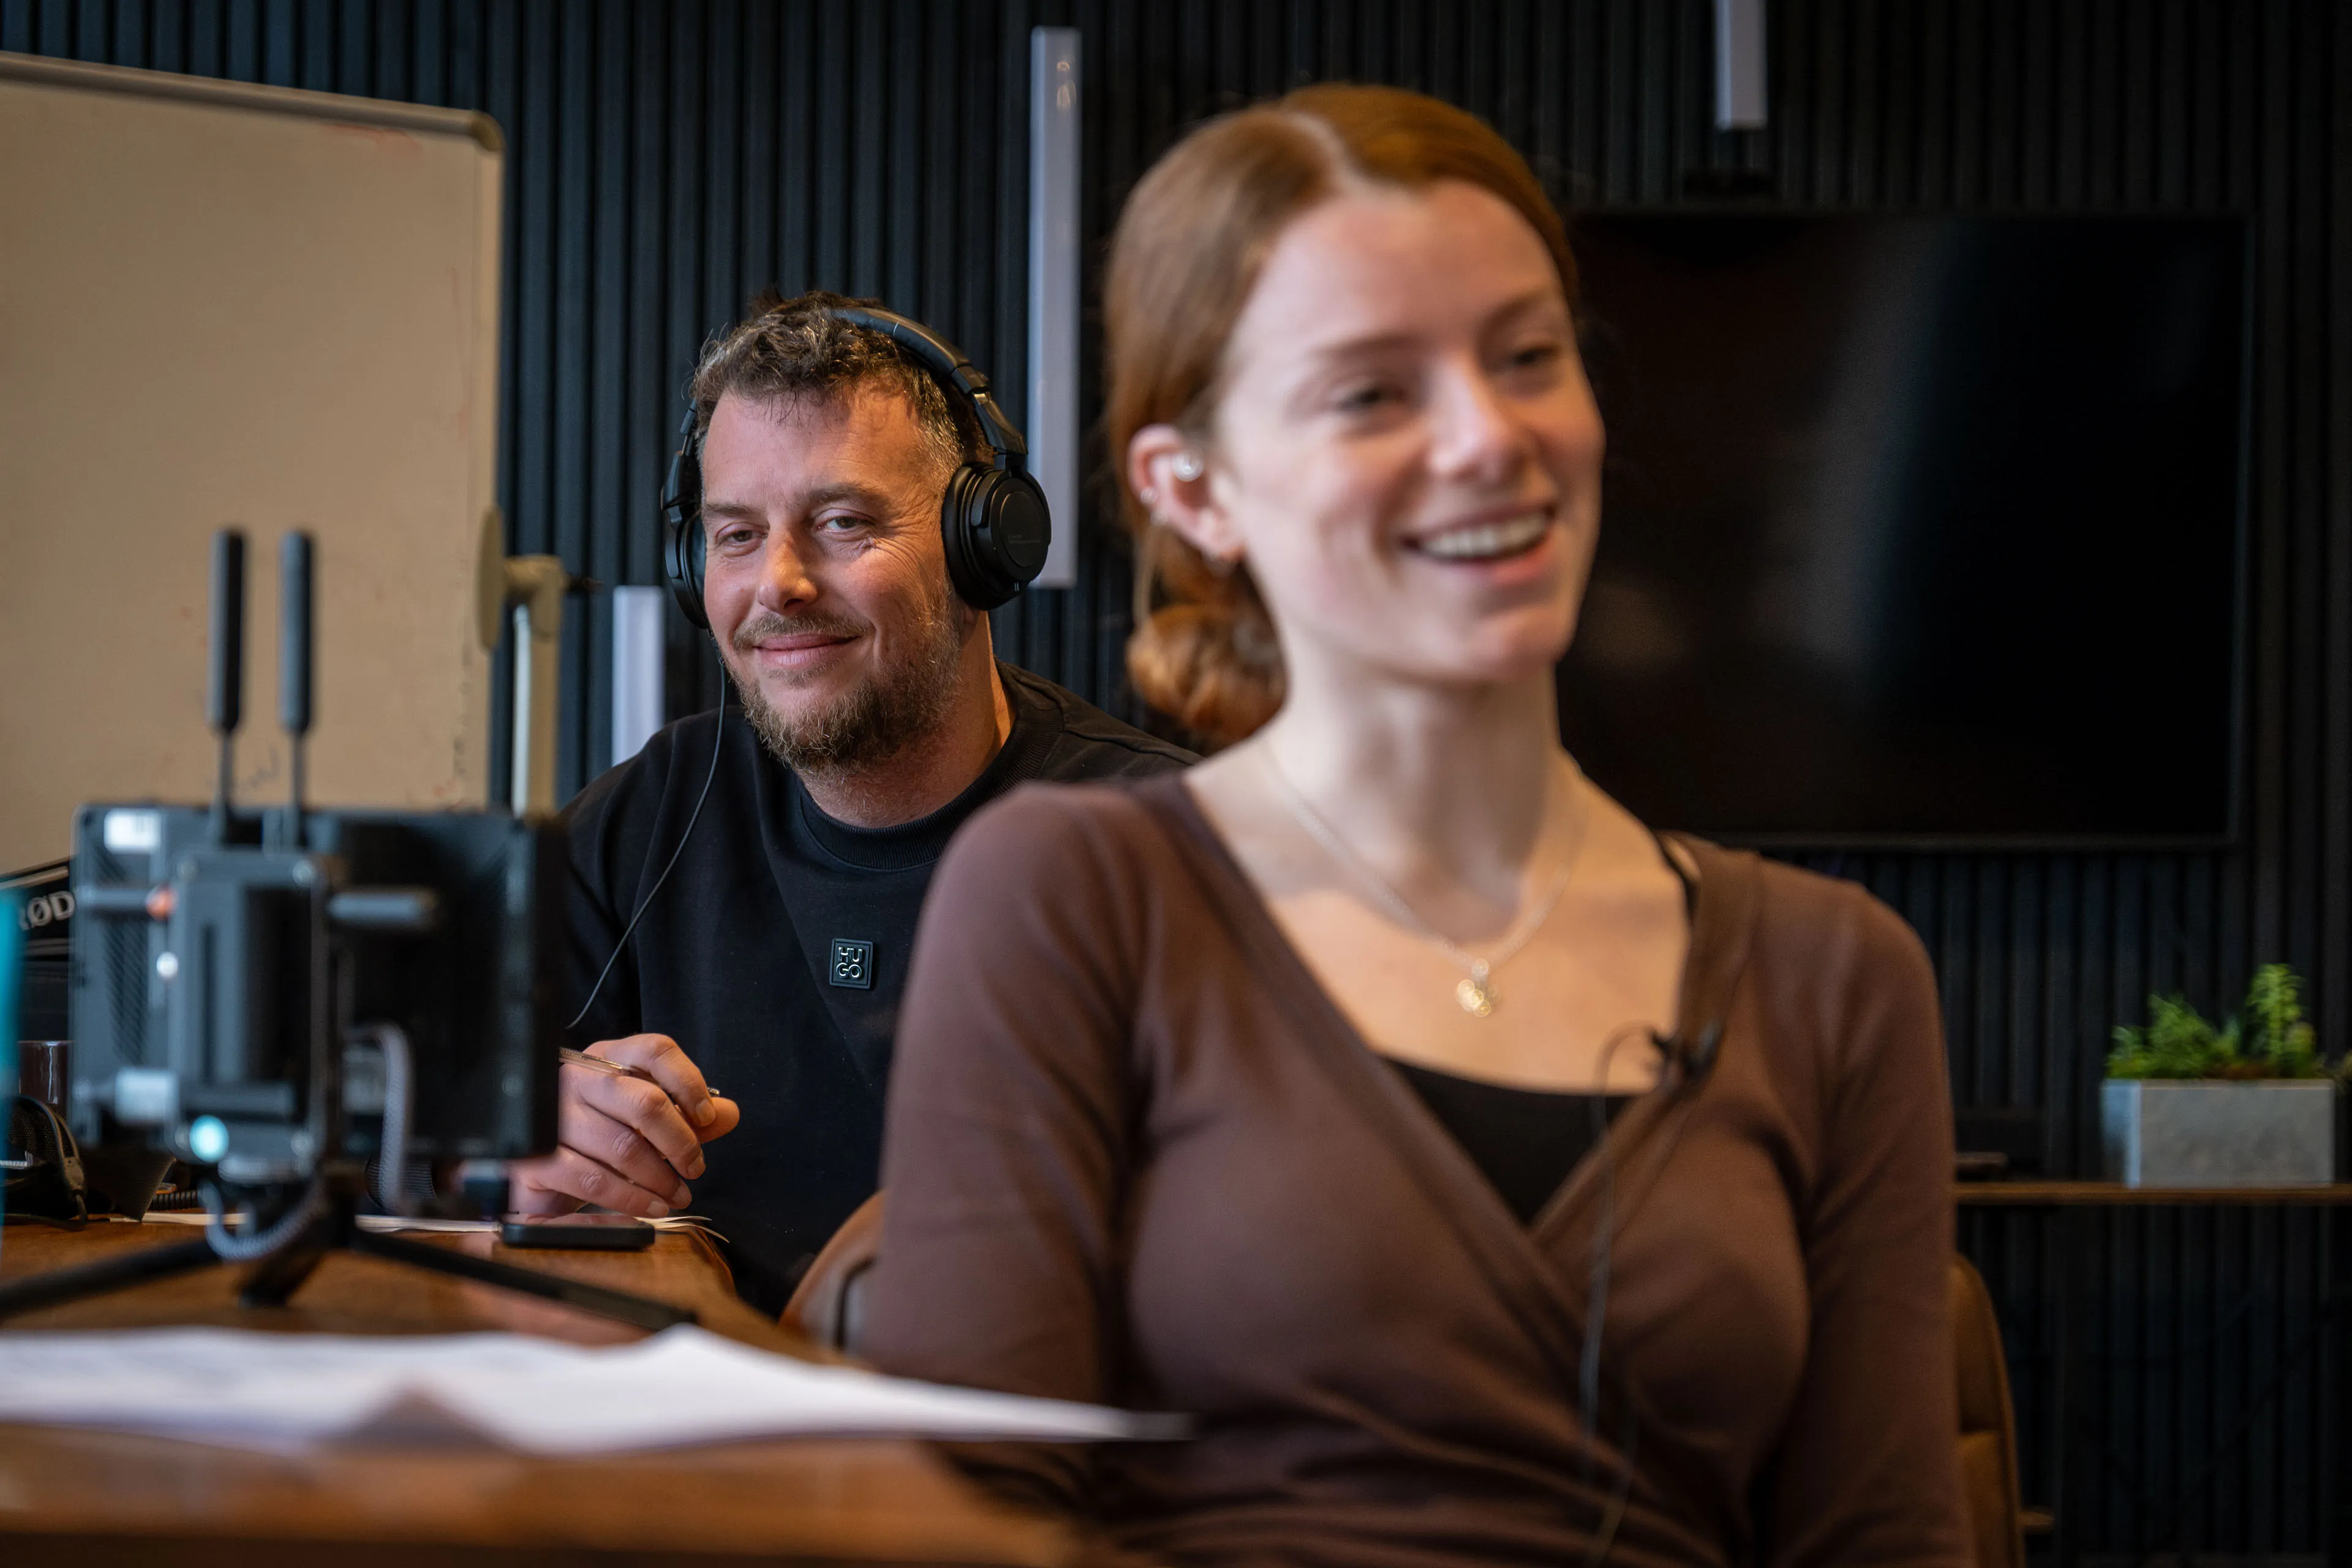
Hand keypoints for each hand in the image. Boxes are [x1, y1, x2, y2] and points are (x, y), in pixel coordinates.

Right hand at [506, 1034, 741, 1216]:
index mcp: (605, 1058)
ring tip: (678, 1195)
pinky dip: (631, 1199)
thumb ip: (686, 1115)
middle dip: (681, 1142)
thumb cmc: (598, 1136)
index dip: (689, 1082)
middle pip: (644, 1101)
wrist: (540, 1170)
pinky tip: (651, 1208)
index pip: (655, 1050)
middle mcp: (576, 1079)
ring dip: (660, 1178)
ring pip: (623, 1147)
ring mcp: (552, 1118)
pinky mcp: (539, 1159)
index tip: (708, 1117)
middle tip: (696, 1167)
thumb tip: (728, 1113)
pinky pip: (594, 1181)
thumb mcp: (643, 1120)